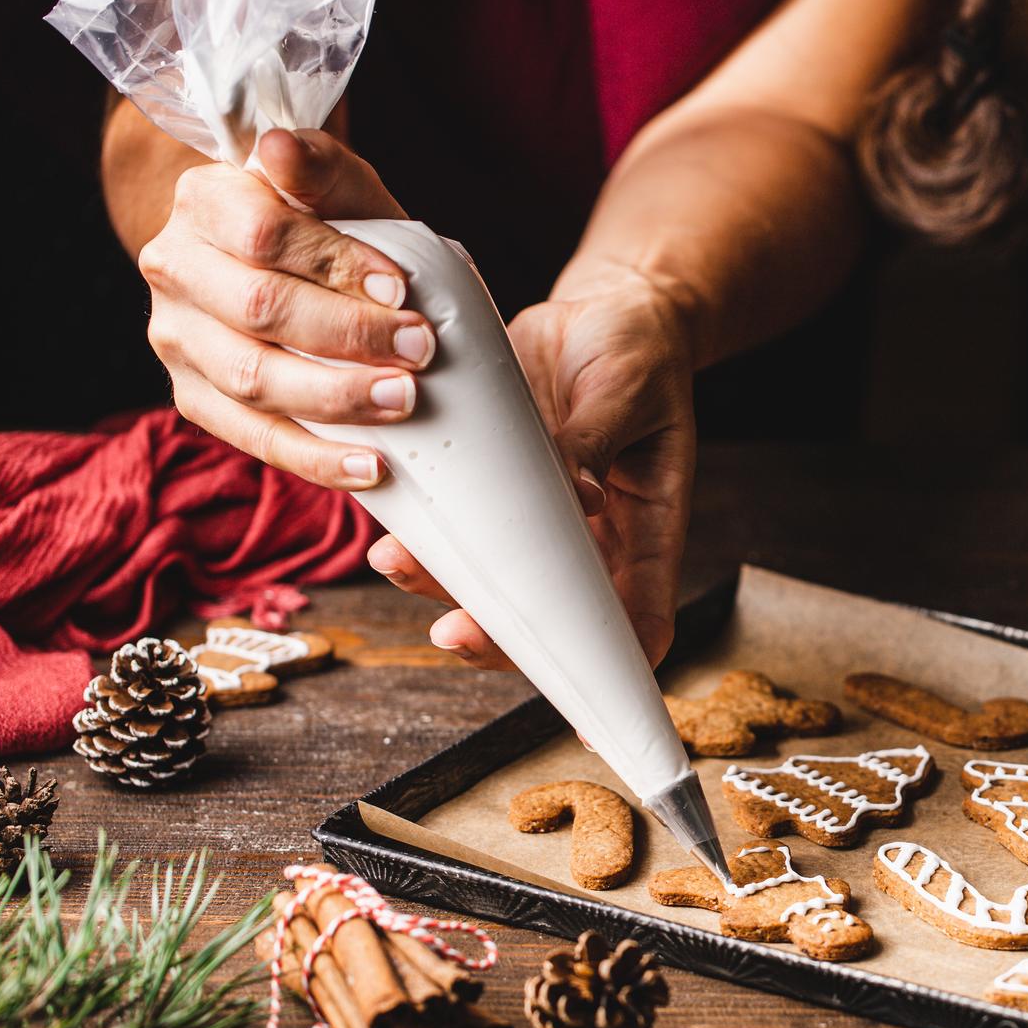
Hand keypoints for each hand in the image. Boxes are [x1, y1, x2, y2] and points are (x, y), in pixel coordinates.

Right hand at [137, 128, 429, 489]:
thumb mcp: (341, 188)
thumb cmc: (333, 229)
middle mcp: (174, 268)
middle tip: (422, 350)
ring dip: (337, 398)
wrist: (302, 276)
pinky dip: (317, 458)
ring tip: (404, 401)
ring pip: (253, 380)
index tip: (402, 290)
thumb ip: (321, 167)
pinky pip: (253, 438)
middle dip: (349, 334)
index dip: (336, 264)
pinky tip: (371, 467)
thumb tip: (278, 149)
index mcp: (204, 202)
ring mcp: (177, 339)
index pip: (263, 234)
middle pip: (259, 310)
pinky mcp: (195, 398)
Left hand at [368, 263, 697, 669]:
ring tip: (395, 561)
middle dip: (495, 637)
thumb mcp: (629, 388)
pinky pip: (455, 521)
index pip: (638, 620)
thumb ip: (595, 437)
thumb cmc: (639, 350)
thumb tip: (571, 492)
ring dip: (440, 583)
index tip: (583, 717)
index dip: (614, 675)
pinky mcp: (491, 481)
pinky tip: (385, 523)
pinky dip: (419, 530)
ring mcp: (533, 516)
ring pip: (487, 575)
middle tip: (451, 633)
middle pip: (544, 616)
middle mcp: (585, 537)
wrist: (605, 309)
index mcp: (642, 527)